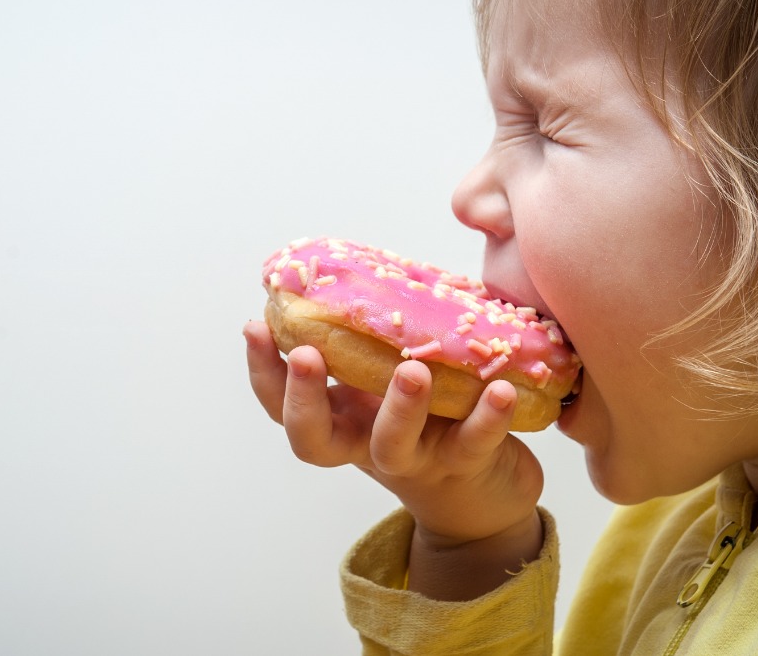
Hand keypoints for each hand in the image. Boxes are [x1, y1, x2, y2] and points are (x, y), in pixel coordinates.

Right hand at [244, 320, 542, 571]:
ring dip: (398, 409)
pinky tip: (501, 390)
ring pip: (391, 445)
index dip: (263, 371)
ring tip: (412, 370)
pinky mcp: (465, 465)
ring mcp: (413, 458)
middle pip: (313, 438)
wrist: (482, 493)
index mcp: (341, 416)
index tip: (255, 326)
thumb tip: (350, 265)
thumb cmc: (430, 416)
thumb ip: (370, 336)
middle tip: (307, 355)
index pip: (282, 403)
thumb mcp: (387, 375)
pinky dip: (488, 419)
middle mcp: (365, 442)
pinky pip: (472, 444)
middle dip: (303, 397)